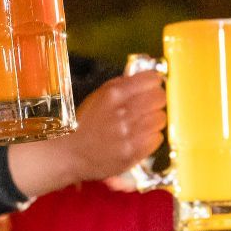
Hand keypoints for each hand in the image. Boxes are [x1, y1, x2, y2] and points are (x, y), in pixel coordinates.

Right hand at [8, 70, 166, 196]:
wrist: (70, 154)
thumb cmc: (83, 124)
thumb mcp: (97, 97)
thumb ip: (121, 85)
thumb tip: (147, 76)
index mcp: (112, 95)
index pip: (151, 80)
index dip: (154, 82)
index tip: (152, 85)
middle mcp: (121, 113)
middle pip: (160, 98)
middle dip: (156, 100)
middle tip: (148, 105)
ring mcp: (127, 134)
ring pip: (161, 118)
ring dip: (153, 120)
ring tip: (140, 123)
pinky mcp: (132, 153)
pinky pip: (157, 138)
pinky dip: (151, 137)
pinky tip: (138, 137)